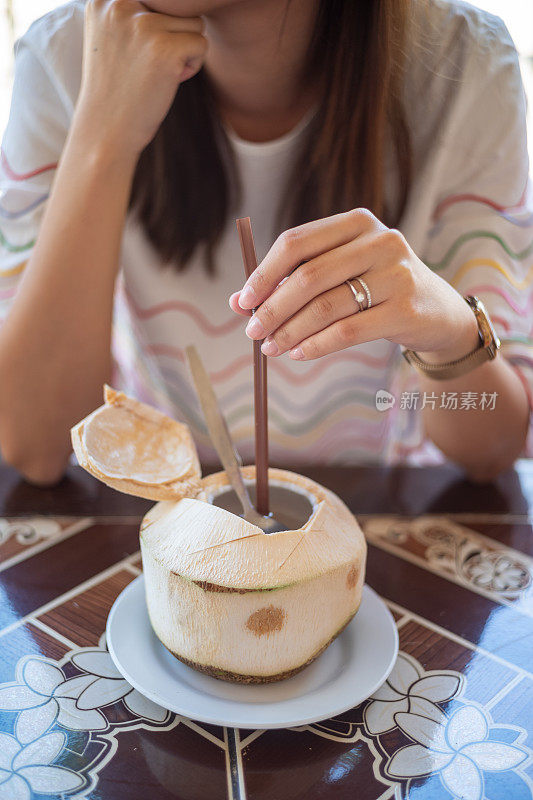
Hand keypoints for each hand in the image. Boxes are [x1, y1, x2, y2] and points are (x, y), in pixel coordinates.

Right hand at [76, 0, 206, 158]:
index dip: (159, 25)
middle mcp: (120, 4)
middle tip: (148, 65)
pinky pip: (201, 43)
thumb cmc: (116, 86)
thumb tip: (184, 2)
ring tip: (157, 72)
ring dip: (185, 49)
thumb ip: (135, 9)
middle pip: (177, 5)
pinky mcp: (164, 49)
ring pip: (194, 22)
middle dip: (173, 35)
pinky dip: (192, 66)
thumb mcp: (112, 34)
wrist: (106, 130)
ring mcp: (142, 26)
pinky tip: (168, 81)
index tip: (139, 51)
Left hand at [229, 209, 479, 361]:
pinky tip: (299, 354)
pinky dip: (317, 345)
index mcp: (356, 222)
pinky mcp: (405, 309)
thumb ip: (293, 282)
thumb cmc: (376, 289)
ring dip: (291, 331)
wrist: (437, 312)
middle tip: (252, 332)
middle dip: (273, 308)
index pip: (297, 242)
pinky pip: (348, 331)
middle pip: (309, 276)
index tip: (243, 301)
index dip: (264, 273)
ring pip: (326, 306)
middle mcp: (379, 241)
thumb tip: (238, 303)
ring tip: (271, 348)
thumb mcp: (340, 274)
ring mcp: (396, 274)